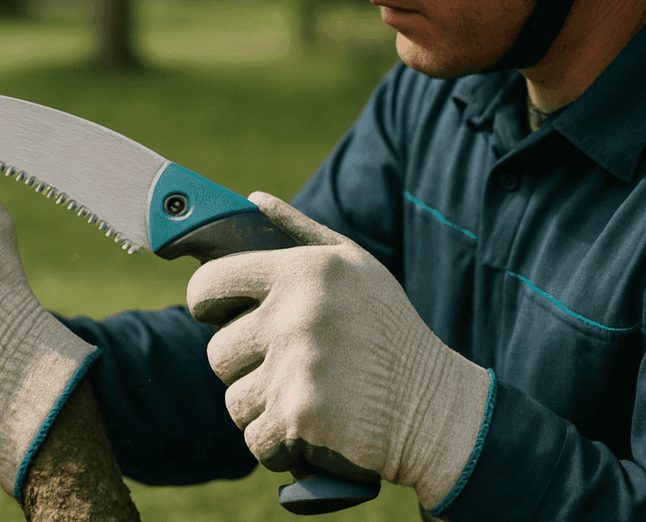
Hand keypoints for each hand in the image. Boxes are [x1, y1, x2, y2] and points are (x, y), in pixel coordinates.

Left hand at [186, 192, 492, 513]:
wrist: (438, 411)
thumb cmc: (389, 333)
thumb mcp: (356, 267)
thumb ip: (299, 230)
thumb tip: (251, 199)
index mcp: (304, 271)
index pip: (208, 283)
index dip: (207, 302)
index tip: (219, 314)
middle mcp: (297, 313)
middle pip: (218, 352)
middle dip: (245, 366)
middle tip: (289, 368)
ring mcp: (298, 366)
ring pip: (234, 400)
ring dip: (262, 408)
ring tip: (308, 398)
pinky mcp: (300, 417)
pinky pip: (255, 438)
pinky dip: (279, 446)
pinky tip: (315, 430)